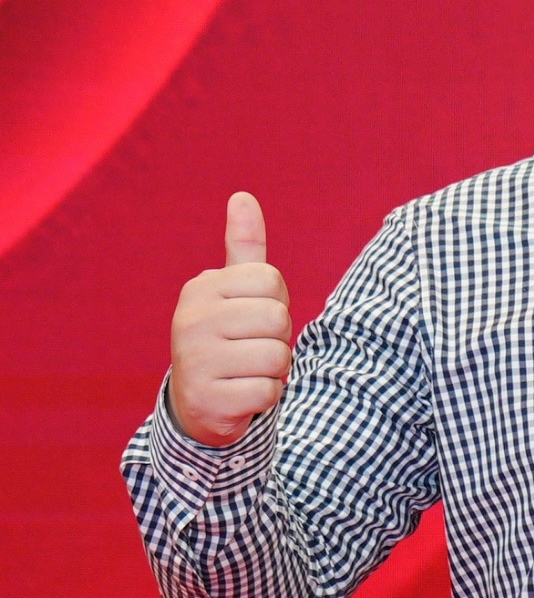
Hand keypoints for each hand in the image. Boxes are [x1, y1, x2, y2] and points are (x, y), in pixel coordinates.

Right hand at [168, 192, 293, 446]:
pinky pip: (269, 391)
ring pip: (277, 356)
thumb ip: (244, 247)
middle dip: (278, 337)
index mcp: (200, 287)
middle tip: (251, 347)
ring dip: (274, 369)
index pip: (272, 280)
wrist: (200, 400)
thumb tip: (243, 196)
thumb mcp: (234, 290)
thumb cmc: (229, 336)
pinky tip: (242, 394)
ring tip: (246, 370)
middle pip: (278, 317)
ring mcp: (194, 360)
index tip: (252, 317)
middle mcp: (190, 319)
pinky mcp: (207, 399)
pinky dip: (266, 396)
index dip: (276, 302)